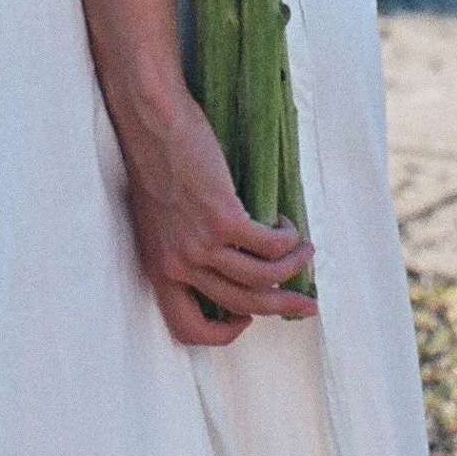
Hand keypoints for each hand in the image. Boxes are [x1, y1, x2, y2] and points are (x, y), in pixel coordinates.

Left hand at [120, 87, 316, 344]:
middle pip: (242, 306)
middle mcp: (180, 265)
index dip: (220, 335)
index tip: (245, 317)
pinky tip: (287, 223)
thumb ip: (181, 247)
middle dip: (281, 307)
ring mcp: (201, 245)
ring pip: (263, 279)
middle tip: (306, 303)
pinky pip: (270, 245)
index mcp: (159, 269)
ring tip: (305, 251)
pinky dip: (287, 239)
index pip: (186, 328)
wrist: (150, 121)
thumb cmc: (154, 159)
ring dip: (293, 267)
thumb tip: (221, 263)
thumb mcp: (158, 219)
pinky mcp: (223, 219)